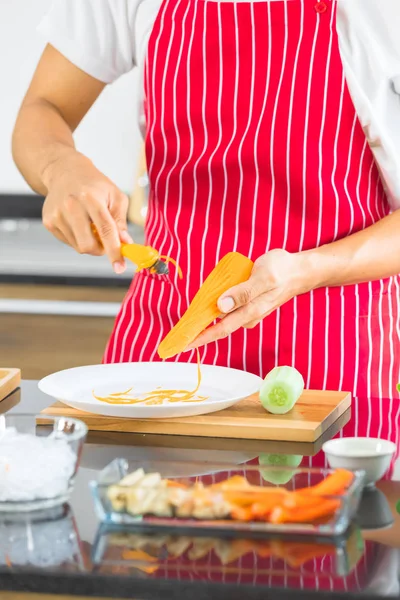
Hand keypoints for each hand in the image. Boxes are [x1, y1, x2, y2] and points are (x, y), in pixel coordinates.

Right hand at [42, 151, 131, 272]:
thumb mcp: (116, 196)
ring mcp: (57, 214)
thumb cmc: (95, 185)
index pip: (105, 231)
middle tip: (106, 241)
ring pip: (78, 247)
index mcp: (91, 198)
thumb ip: (121, 221)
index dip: (114, 251)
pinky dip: (78, 238)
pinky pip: (68, 242)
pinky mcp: (48, 221)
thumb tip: (125, 243)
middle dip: (100, 250)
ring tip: (90, 225)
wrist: (65, 172)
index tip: (119, 268)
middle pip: (88, 245)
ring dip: (89, 243)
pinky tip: (78, 223)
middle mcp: (71, 206)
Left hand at [187, 249, 311, 348]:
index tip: (183, 345)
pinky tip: (208, 301)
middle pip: (218, 326)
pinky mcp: (249, 303)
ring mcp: (249, 310)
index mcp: (250, 312)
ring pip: (222, 316)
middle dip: (198, 331)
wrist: (301, 270)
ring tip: (189, 317)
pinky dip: (216, 307)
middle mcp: (248, 316)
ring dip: (206, 317)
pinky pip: (228, 307)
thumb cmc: (283, 271)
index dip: (200, 338)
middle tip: (178, 333)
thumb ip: (242, 292)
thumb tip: (221, 306)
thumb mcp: (263, 278)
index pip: (220, 330)